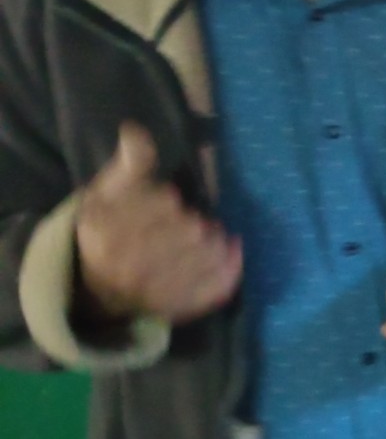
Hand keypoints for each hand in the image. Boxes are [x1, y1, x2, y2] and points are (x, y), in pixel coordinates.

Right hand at [74, 122, 242, 324]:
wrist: (98, 290)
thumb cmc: (108, 230)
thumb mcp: (107, 192)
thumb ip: (128, 164)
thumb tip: (136, 130)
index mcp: (109, 231)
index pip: (162, 205)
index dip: (168, 199)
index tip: (168, 200)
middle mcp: (131, 264)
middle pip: (191, 229)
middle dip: (195, 220)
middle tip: (192, 220)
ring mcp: (157, 291)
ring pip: (208, 254)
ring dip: (216, 239)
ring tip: (208, 234)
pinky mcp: (181, 308)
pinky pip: (219, 286)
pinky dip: (232, 265)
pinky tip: (231, 248)